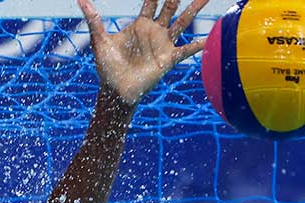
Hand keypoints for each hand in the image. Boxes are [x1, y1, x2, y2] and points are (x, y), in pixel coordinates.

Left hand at [79, 0, 207, 105]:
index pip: (152, 0)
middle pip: (171, 6)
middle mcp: (155, 31)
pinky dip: (198, 45)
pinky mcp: (168, 60)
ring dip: (194, 9)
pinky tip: (210, 38)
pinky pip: (186, 50)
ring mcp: (163, 44)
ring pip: (183, 22)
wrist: (115, 92)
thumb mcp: (99, 40)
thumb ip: (93, 19)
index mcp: (140, 24)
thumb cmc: (108, 68)